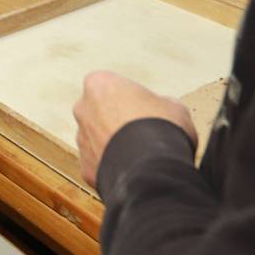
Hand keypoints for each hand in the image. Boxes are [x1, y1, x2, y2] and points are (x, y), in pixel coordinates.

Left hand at [72, 71, 196, 190]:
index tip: (146, 110)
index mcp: (99, 85)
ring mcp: (82, 140)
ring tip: (139, 155)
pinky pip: (100, 164)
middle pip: (99, 113)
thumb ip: (157, 103)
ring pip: (97, 140)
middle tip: (141, 132)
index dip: (131, 99)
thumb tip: (161, 110)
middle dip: (116, 121)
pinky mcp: (86, 167)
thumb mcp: (172, 105)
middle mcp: (83, 110)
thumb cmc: (163, 130)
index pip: (112, 87)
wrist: (153, 170)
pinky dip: (113, 167)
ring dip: (113, 145)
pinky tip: (132, 170)